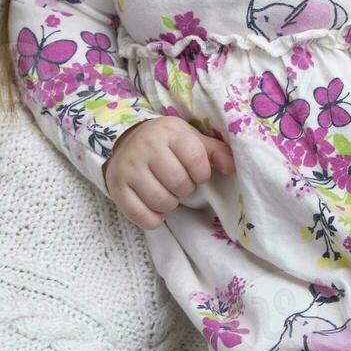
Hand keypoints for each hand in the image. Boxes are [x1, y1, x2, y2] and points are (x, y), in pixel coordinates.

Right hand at [102, 116, 235, 229]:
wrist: (127, 141)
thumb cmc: (168, 144)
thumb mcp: (192, 140)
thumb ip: (216, 152)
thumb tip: (234, 168)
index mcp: (169, 132)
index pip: (197, 161)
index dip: (202, 174)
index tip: (196, 172)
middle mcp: (146, 146)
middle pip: (180, 184)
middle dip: (185, 189)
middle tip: (178, 182)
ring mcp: (129, 167)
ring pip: (162, 202)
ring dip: (170, 203)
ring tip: (165, 191)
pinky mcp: (116, 187)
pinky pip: (142, 216)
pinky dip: (153, 218)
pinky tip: (153, 206)